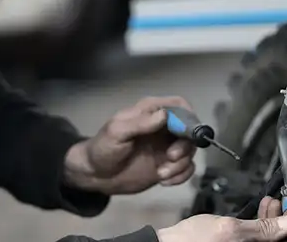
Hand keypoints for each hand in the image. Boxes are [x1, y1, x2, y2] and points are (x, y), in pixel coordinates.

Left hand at [63, 96, 197, 194]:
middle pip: (190, 130)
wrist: (96, 175)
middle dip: (185, 146)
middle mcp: (163, 127)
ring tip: (161, 174)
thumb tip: (164, 115)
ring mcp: (167, 146)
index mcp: (151, 112)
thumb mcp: (117, 132)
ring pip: (190, 151)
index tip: (184, 135)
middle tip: (170, 157)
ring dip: (181, 164)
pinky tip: (164, 181)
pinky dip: (181, 176)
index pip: (180, 106)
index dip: (188, 118)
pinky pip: (186, 168)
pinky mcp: (168, 165)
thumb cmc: (103, 148)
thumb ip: (140, 123)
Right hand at [157, 197, 286, 241]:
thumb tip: (286, 223)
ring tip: (268, 203)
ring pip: (266, 239)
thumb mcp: (230, 229)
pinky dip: (258, 225)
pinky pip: (255, 239)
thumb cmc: (192, 241)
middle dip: (280, 220)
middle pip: (276, 240)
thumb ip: (261, 227)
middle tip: (279, 203)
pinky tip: (257, 212)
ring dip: (270, 220)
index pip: (284, 241)